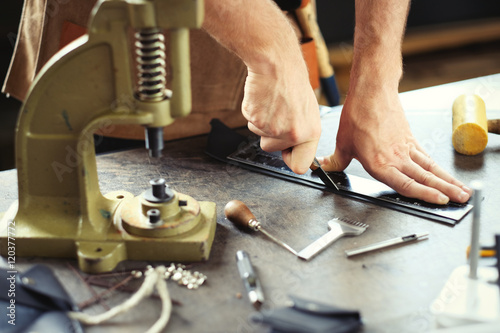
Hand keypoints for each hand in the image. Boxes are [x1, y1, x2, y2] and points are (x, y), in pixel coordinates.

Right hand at [241, 64, 320, 174]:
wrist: (276, 63)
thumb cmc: (292, 82)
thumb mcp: (308, 111)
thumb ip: (302, 133)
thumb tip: (296, 148)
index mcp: (310, 133)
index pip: (300, 166)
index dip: (289, 158)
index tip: (287, 151)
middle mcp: (292, 134)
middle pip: (271, 149)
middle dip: (271, 136)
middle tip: (278, 114)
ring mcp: (272, 128)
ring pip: (259, 135)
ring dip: (262, 122)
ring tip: (272, 103)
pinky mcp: (255, 119)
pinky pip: (250, 122)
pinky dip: (253, 112)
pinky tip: (263, 99)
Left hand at [318, 90, 471, 204]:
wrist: (372, 92)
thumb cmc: (358, 115)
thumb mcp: (342, 143)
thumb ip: (335, 161)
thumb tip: (325, 168)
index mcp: (379, 163)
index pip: (406, 184)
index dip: (424, 195)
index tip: (439, 201)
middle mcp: (396, 157)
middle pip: (425, 178)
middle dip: (445, 191)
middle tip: (461, 200)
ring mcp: (406, 148)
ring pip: (430, 168)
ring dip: (447, 180)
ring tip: (462, 191)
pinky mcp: (410, 139)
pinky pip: (426, 156)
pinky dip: (437, 167)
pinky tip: (443, 174)